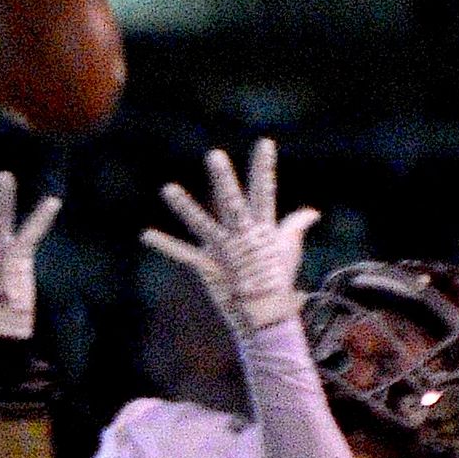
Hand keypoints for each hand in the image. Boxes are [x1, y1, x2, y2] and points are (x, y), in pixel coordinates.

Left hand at [142, 139, 318, 336]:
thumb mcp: (289, 249)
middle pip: (233, 202)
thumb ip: (296, 225)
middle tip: (214, 155)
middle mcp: (242, 236)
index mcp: (263, 228)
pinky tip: (145, 234)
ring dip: (185, 207)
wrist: (266, 315)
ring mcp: (224, 251)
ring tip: (167, 189)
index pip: (265, 191)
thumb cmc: (278, 279)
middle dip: (224, 180)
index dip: (264, 167)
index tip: (264, 142)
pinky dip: (164, 245)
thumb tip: (313, 211)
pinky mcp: (208, 266)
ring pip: (202, 223)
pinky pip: (183, 254)